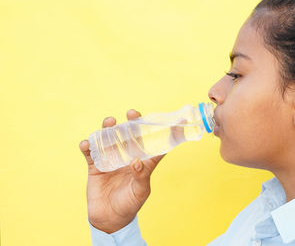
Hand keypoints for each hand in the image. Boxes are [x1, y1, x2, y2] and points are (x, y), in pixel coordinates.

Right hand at [79, 109, 165, 233]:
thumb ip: (141, 176)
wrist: (109, 219)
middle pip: (130, 134)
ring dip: (108, 128)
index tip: (169, 120)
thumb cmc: (130, 204)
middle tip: (132, 114)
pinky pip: (90, 153)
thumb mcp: (140, 191)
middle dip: (131, 122)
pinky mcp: (96, 165)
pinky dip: (88, 146)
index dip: (161, 131)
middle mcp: (128, 156)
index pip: (153, 143)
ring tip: (109, 122)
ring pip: (109, 138)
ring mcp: (111, 159)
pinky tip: (87, 143)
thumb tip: (137, 161)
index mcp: (143, 161)